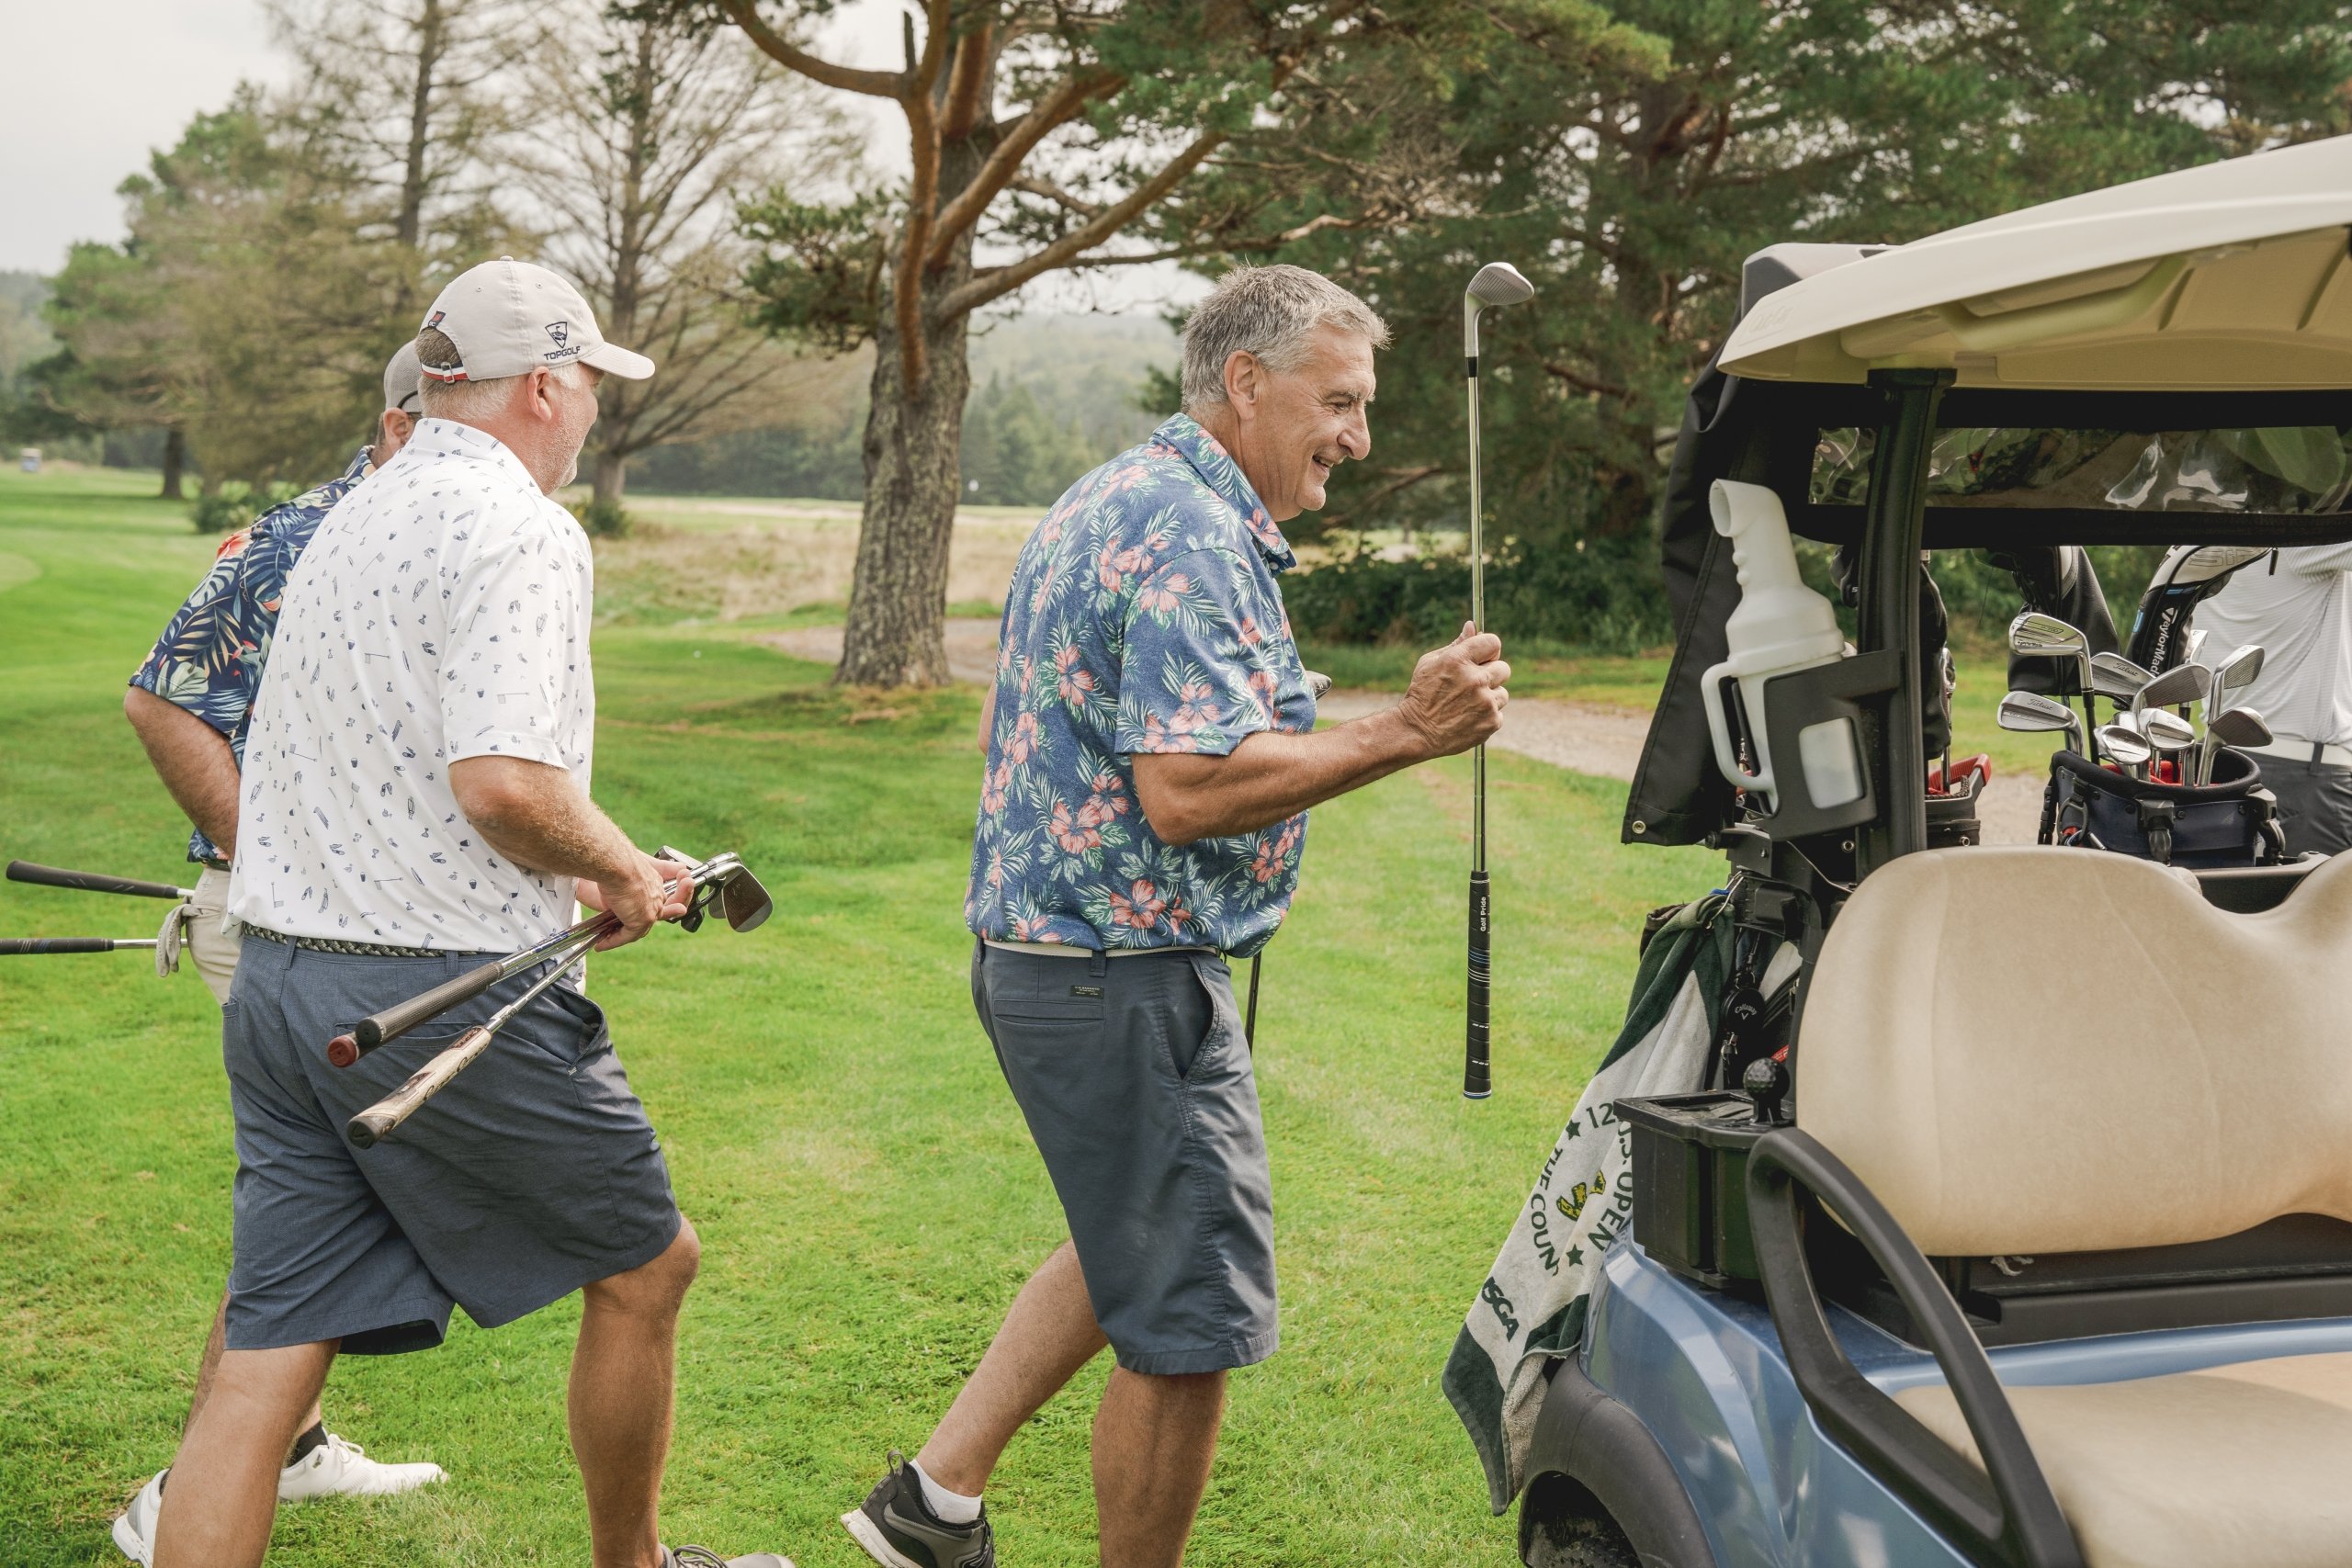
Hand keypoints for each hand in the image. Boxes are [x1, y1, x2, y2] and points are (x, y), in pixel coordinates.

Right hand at [577, 854, 691, 949]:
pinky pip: (628, 936)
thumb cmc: (615, 859)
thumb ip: (631, 874)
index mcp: (652, 881)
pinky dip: (613, 941)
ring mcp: (651, 908)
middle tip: (611, 935)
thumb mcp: (622, 867)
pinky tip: (602, 944)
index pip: (649, 901)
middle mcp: (656, 895)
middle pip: (647, 917)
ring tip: (605, 941)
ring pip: (638, 929)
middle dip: (631, 927)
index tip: (623, 916)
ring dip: (620, 937)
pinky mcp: (642, 919)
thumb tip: (632, 881)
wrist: (614, 862)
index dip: (637, 910)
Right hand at [1396, 621, 1509, 758]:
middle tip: (1474, 685)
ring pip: (1502, 693)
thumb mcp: (1430, 663)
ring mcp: (1485, 702)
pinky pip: (1499, 713)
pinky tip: (1468, 718)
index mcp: (1458, 660)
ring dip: (1489, 697)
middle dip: (1491, 675)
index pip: (1493, 643)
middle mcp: (1475, 679)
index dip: (1489, 650)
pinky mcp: (1491, 721)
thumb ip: (1455, 645)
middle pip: (1504, 668)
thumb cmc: (1421, 694)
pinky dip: (1487, 716)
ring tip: (1467, 705)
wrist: (1416, 732)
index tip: (1483, 658)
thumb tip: (1472, 626)